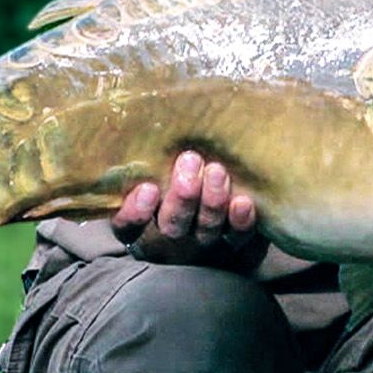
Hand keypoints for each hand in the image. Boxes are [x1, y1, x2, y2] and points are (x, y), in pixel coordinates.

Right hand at [114, 150, 258, 263]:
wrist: (222, 202)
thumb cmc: (173, 181)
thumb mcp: (151, 175)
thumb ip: (148, 165)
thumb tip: (140, 125)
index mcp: (140, 228)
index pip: (128, 227)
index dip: (135, 213)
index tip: (149, 189)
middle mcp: (170, 242)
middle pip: (173, 225)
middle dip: (183, 195)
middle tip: (191, 160)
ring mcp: (203, 246)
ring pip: (207, 230)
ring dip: (212, 201)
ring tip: (217, 171)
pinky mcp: (236, 247)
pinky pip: (239, 240)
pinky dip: (241, 223)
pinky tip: (243, 203)